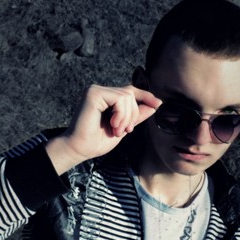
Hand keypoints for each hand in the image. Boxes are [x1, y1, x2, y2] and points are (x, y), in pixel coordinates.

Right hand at [46, 84, 161, 173]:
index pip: (130, 91)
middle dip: (133, 115)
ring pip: (127, 96)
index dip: (145, 96)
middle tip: (125, 131)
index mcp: (106, 97)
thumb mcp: (123, 128)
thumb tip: (155, 105)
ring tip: (117, 130)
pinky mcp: (93, 93)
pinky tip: (113, 125)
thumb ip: (136, 116)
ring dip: (127, 118)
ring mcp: (95, 90)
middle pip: (131, 94)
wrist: (80, 150)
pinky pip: (119, 98)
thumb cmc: (97, 141)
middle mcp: (100, 90)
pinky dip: (121, 114)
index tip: (159, 104)